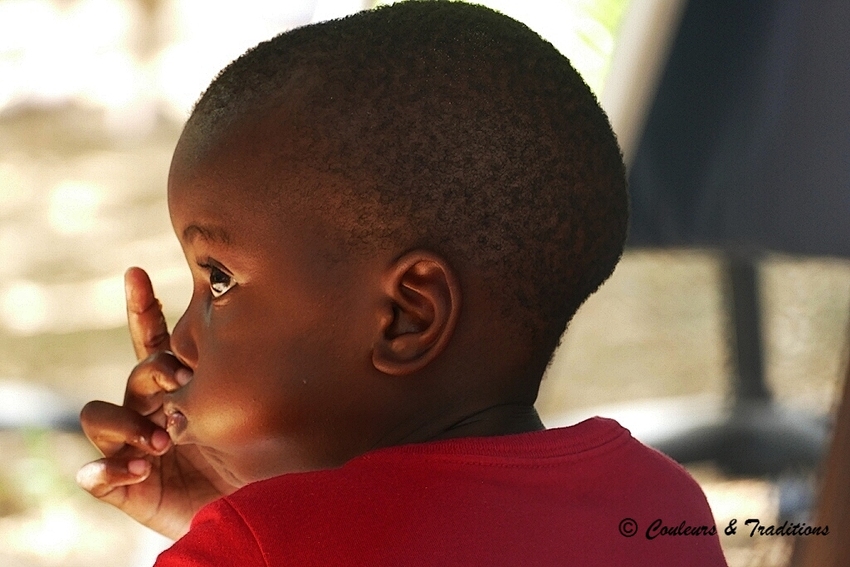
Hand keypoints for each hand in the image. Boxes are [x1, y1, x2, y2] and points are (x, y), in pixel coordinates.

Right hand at [76, 267, 236, 539]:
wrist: (252, 515)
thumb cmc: (258, 461)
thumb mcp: (254, 412)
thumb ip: (246, 375)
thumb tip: (257, 325)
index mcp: (179, 387)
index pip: (155, 342)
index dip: (141, 307)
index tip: (137, 273)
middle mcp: (151, 409)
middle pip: (134, 373)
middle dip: (152, 373)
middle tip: (180, 383)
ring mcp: (133, 446)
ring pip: (99, 416)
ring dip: (127, 424)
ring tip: (162, 442)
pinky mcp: (122, 486)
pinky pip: (95, 473)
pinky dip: (108, 470)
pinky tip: (138, 472)